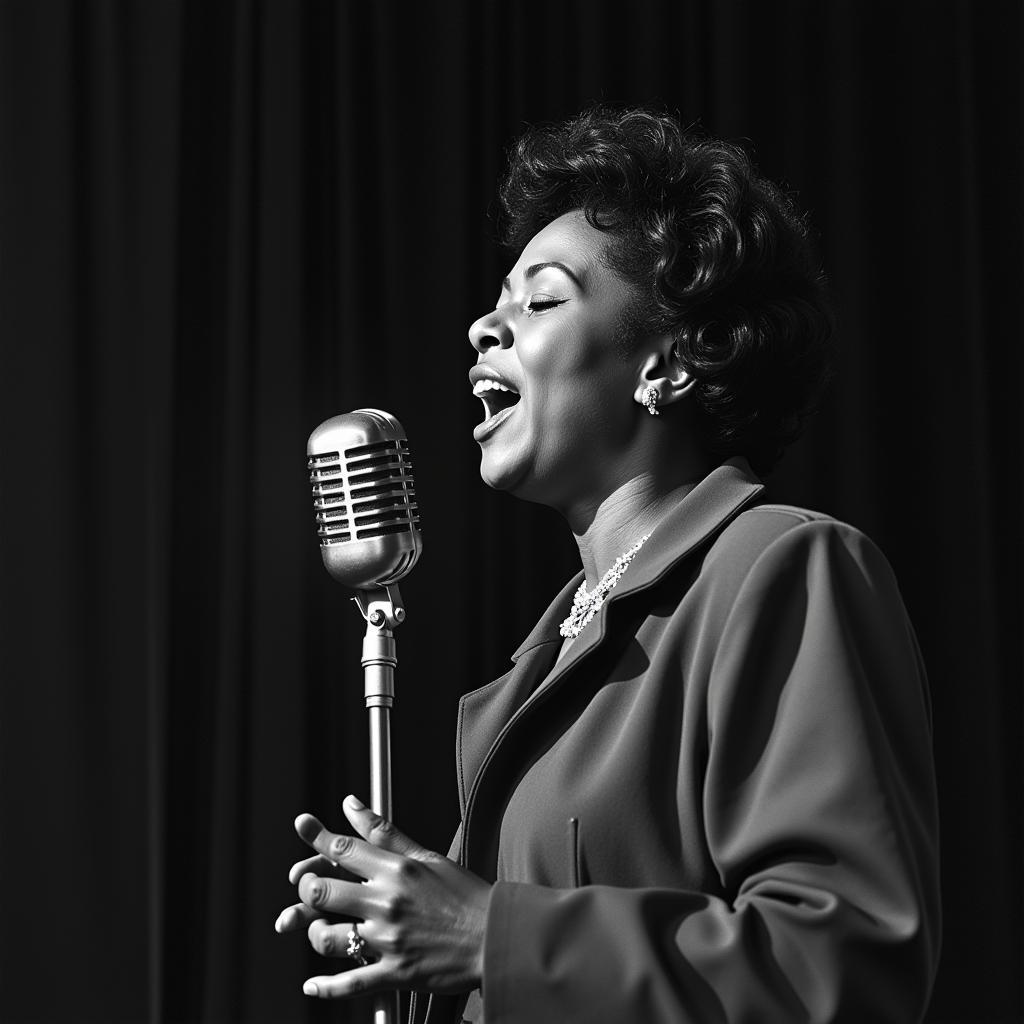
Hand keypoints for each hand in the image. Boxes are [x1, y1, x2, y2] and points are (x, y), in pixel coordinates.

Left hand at [275, 794, 490, 999]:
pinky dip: (325, 987)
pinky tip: (311, 985)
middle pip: (323, 892)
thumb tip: (351, 804)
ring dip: (313, 933)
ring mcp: (389, 940)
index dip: (317, 836)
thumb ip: (385, 833)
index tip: (303, 825)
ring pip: (327, 938)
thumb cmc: (464, 894)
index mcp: (397, 869)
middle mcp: (387, 902)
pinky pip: (349, 983)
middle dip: (306, 889)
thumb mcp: (427, 856)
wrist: (495, 937)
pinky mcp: (395, 973)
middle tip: (309, 889)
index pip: (344, 848)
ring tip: (318, 929)